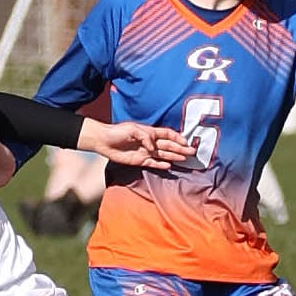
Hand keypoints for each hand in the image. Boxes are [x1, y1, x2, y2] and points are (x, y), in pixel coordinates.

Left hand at [78, 120, 193, 169]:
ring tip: (184, 159)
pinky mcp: (140, 160)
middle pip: (169, 145)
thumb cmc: (117, 132)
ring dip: (174, 156)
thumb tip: (153, 148)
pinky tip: (169, 165)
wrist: (104, 141)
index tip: (186, 141)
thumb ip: (145, 137)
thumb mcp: (132, 130)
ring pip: (164, 154)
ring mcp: (146, 152)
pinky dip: (161, 164)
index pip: (167, 134)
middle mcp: (150, 142)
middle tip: (191, 152)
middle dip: (180, 148)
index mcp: (150, 132)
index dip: (177, 137)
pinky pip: (153, 163)